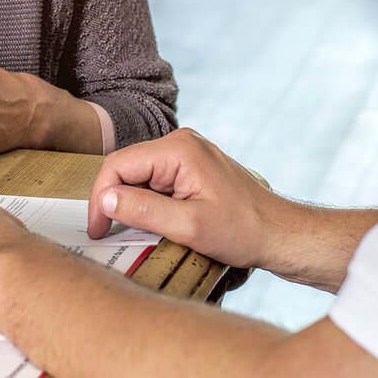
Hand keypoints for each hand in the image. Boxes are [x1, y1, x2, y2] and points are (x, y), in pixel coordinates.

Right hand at [87, 129, 279, 269]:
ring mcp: (186, 154)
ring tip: (131, 233)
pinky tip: (151, 225)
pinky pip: (155, 182)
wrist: (280, 234)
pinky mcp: (191, 169)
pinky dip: (147, 203)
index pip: (118, 165)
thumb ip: (144, 209)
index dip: (100, 197)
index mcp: (178, 149)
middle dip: (113, 200)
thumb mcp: (189, 226)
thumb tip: (105, 198)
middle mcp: (180, 143)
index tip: (98, 229)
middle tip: (107, 234)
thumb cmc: (244, 231)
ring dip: (130, 203)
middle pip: (126, 168)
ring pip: (139, 176)